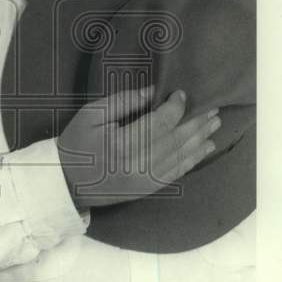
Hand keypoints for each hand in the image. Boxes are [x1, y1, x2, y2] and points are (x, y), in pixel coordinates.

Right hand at [57, 86, 220, 207]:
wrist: (66, 182)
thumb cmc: (76, 143)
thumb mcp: (91, 115)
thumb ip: (123, 102)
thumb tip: (154, 92)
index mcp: (123, 143)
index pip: (160, 122)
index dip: (175, 106)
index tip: (182, 93)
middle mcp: (139, 164)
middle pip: (177, 139)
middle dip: (196, 122)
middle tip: (213, 108)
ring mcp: (146, 180)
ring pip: (181, 157)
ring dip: (200, 139)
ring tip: (215, 124)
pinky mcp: (148, 189)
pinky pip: (177, 173)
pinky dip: (193, 159)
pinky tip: (204, 148)